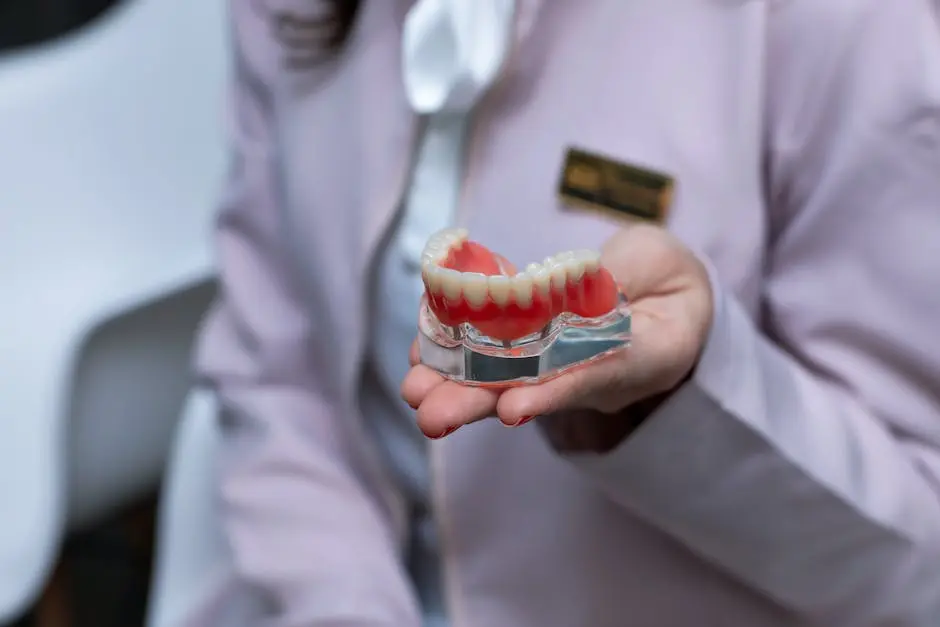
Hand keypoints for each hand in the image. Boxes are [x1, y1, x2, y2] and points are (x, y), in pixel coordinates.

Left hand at [401, 224, 713, 437]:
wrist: (665, 295)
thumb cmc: (667, 276)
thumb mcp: (659, 261)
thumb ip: (624, 274)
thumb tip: (571, 284)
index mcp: (647, 356)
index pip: (598, 376)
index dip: (553, 393)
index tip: (511, 409)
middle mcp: (596, 376)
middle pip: (536, 393)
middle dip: (480, 402)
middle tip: (432, 417)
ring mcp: (562, 371)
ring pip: (506, 383)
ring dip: (457, 387)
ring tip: (415, 393)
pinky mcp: (535, 356)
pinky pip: (496, 359)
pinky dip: (457, 355)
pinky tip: (420, 355)